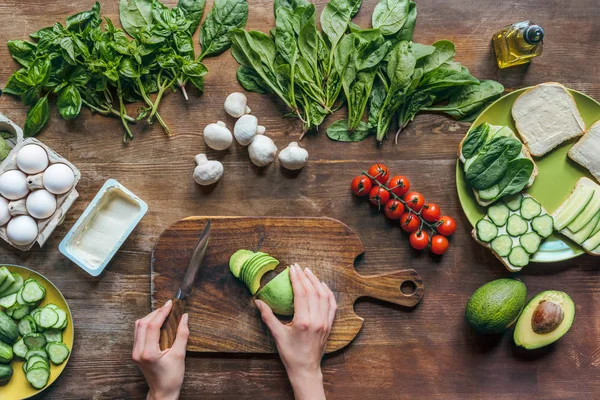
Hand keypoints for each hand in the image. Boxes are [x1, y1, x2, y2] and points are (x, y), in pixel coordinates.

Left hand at [132, 300, 189, 399]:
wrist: (162, 392)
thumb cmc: (172, 377)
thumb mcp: (180, 355)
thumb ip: (182, 334)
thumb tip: (184, 317)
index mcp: (148, 353)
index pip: (152, 326)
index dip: (161, 312)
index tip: (170, 304)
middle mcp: (138, 352)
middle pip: (142, 323)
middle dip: (155, 313)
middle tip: (168, 307)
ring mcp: (135, 353)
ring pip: (138, 327)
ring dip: (150, 317)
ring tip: (164, 313)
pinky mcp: (136, 353)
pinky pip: (138, 333)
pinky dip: (147, 324)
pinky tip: (157, 323)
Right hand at [255, 264, 336, 399]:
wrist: (306, 369)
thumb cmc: (290, 354)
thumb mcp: (277, 335)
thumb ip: (268, 316)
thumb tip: (258, 301)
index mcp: (303, 322)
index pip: (301, 294)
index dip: (296, 279)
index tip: (291, 269)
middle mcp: (317, 320)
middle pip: (313, 292)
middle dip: (305, 277)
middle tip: (297, 267)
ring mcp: (325, 322)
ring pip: (324, 296)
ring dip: (316, 282)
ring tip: (308, 272)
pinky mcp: (329, 325)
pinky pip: (331, 305)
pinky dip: (328, 293)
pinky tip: (322, 285)